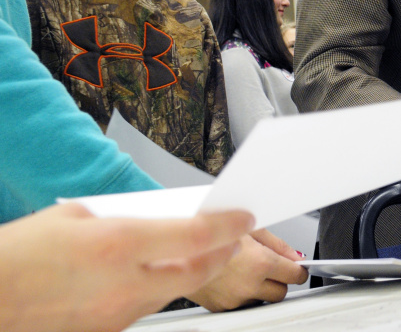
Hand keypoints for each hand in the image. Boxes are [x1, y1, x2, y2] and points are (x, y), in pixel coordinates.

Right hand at [0, 203, 252, 331]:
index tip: (243, 217)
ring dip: (193, 272)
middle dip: (221, 253)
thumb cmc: (19, 255)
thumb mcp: (76, 215)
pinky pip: (146, 306)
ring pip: (174, 291)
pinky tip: (154, 275)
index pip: (196, 234)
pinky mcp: (106, 330)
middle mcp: (123, 283)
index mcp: (118, 244)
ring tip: (201, 254)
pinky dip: (158, 288)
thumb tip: (156, 219)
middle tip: (233, 238)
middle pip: (197, 270)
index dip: (228, 225)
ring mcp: (116, 313)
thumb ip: (124, 218)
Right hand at [187, 228, 307, 311]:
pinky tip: (232, 277)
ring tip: (245, 269)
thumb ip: (278, 244)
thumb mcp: (250, 228)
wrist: (174, 249)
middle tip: (270, 266)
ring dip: (261, 288)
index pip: (296, 275)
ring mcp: (234, 300)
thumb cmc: (210, 233)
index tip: (297, 267)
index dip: (298, 269)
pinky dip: (242, 293)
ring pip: (262, 300)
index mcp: (259, 263)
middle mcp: (248, 285)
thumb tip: (296, 256)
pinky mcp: (221, 307)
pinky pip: (242, 304)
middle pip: (281, 292)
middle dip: (280, 280)